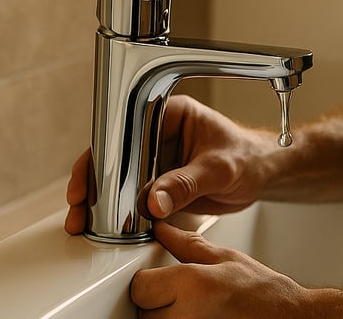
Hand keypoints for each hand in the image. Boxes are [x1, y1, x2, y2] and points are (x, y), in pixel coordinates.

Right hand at [65, 95, 277, 233]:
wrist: (263, 175)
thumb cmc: (249, 157)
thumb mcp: (220, 169)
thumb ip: (187, 184)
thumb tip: (155, 201)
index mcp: (169, 114)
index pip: (126, 131)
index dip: (104, 156)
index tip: (91, 179)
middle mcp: (156, 135)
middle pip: (115, 157)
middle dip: (95, 184)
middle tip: (80, 209)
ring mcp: (156, 160)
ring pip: (120, 180)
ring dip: (104, 202)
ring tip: (86, 223)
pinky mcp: (160, 183)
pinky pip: (134, 198)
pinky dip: (122, 213)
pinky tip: (111, 228)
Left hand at [131, 222, 312, 317]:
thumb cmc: (265, 296)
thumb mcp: (227, 259)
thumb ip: (187, 245)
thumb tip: (163, 229)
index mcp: (192, 286)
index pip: (140, 287)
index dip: (151, 282)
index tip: (165, 281)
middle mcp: (185, 318)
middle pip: (144, 312)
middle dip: (159, 303)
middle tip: (187, 298)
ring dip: (168, 318)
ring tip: (195, 311)